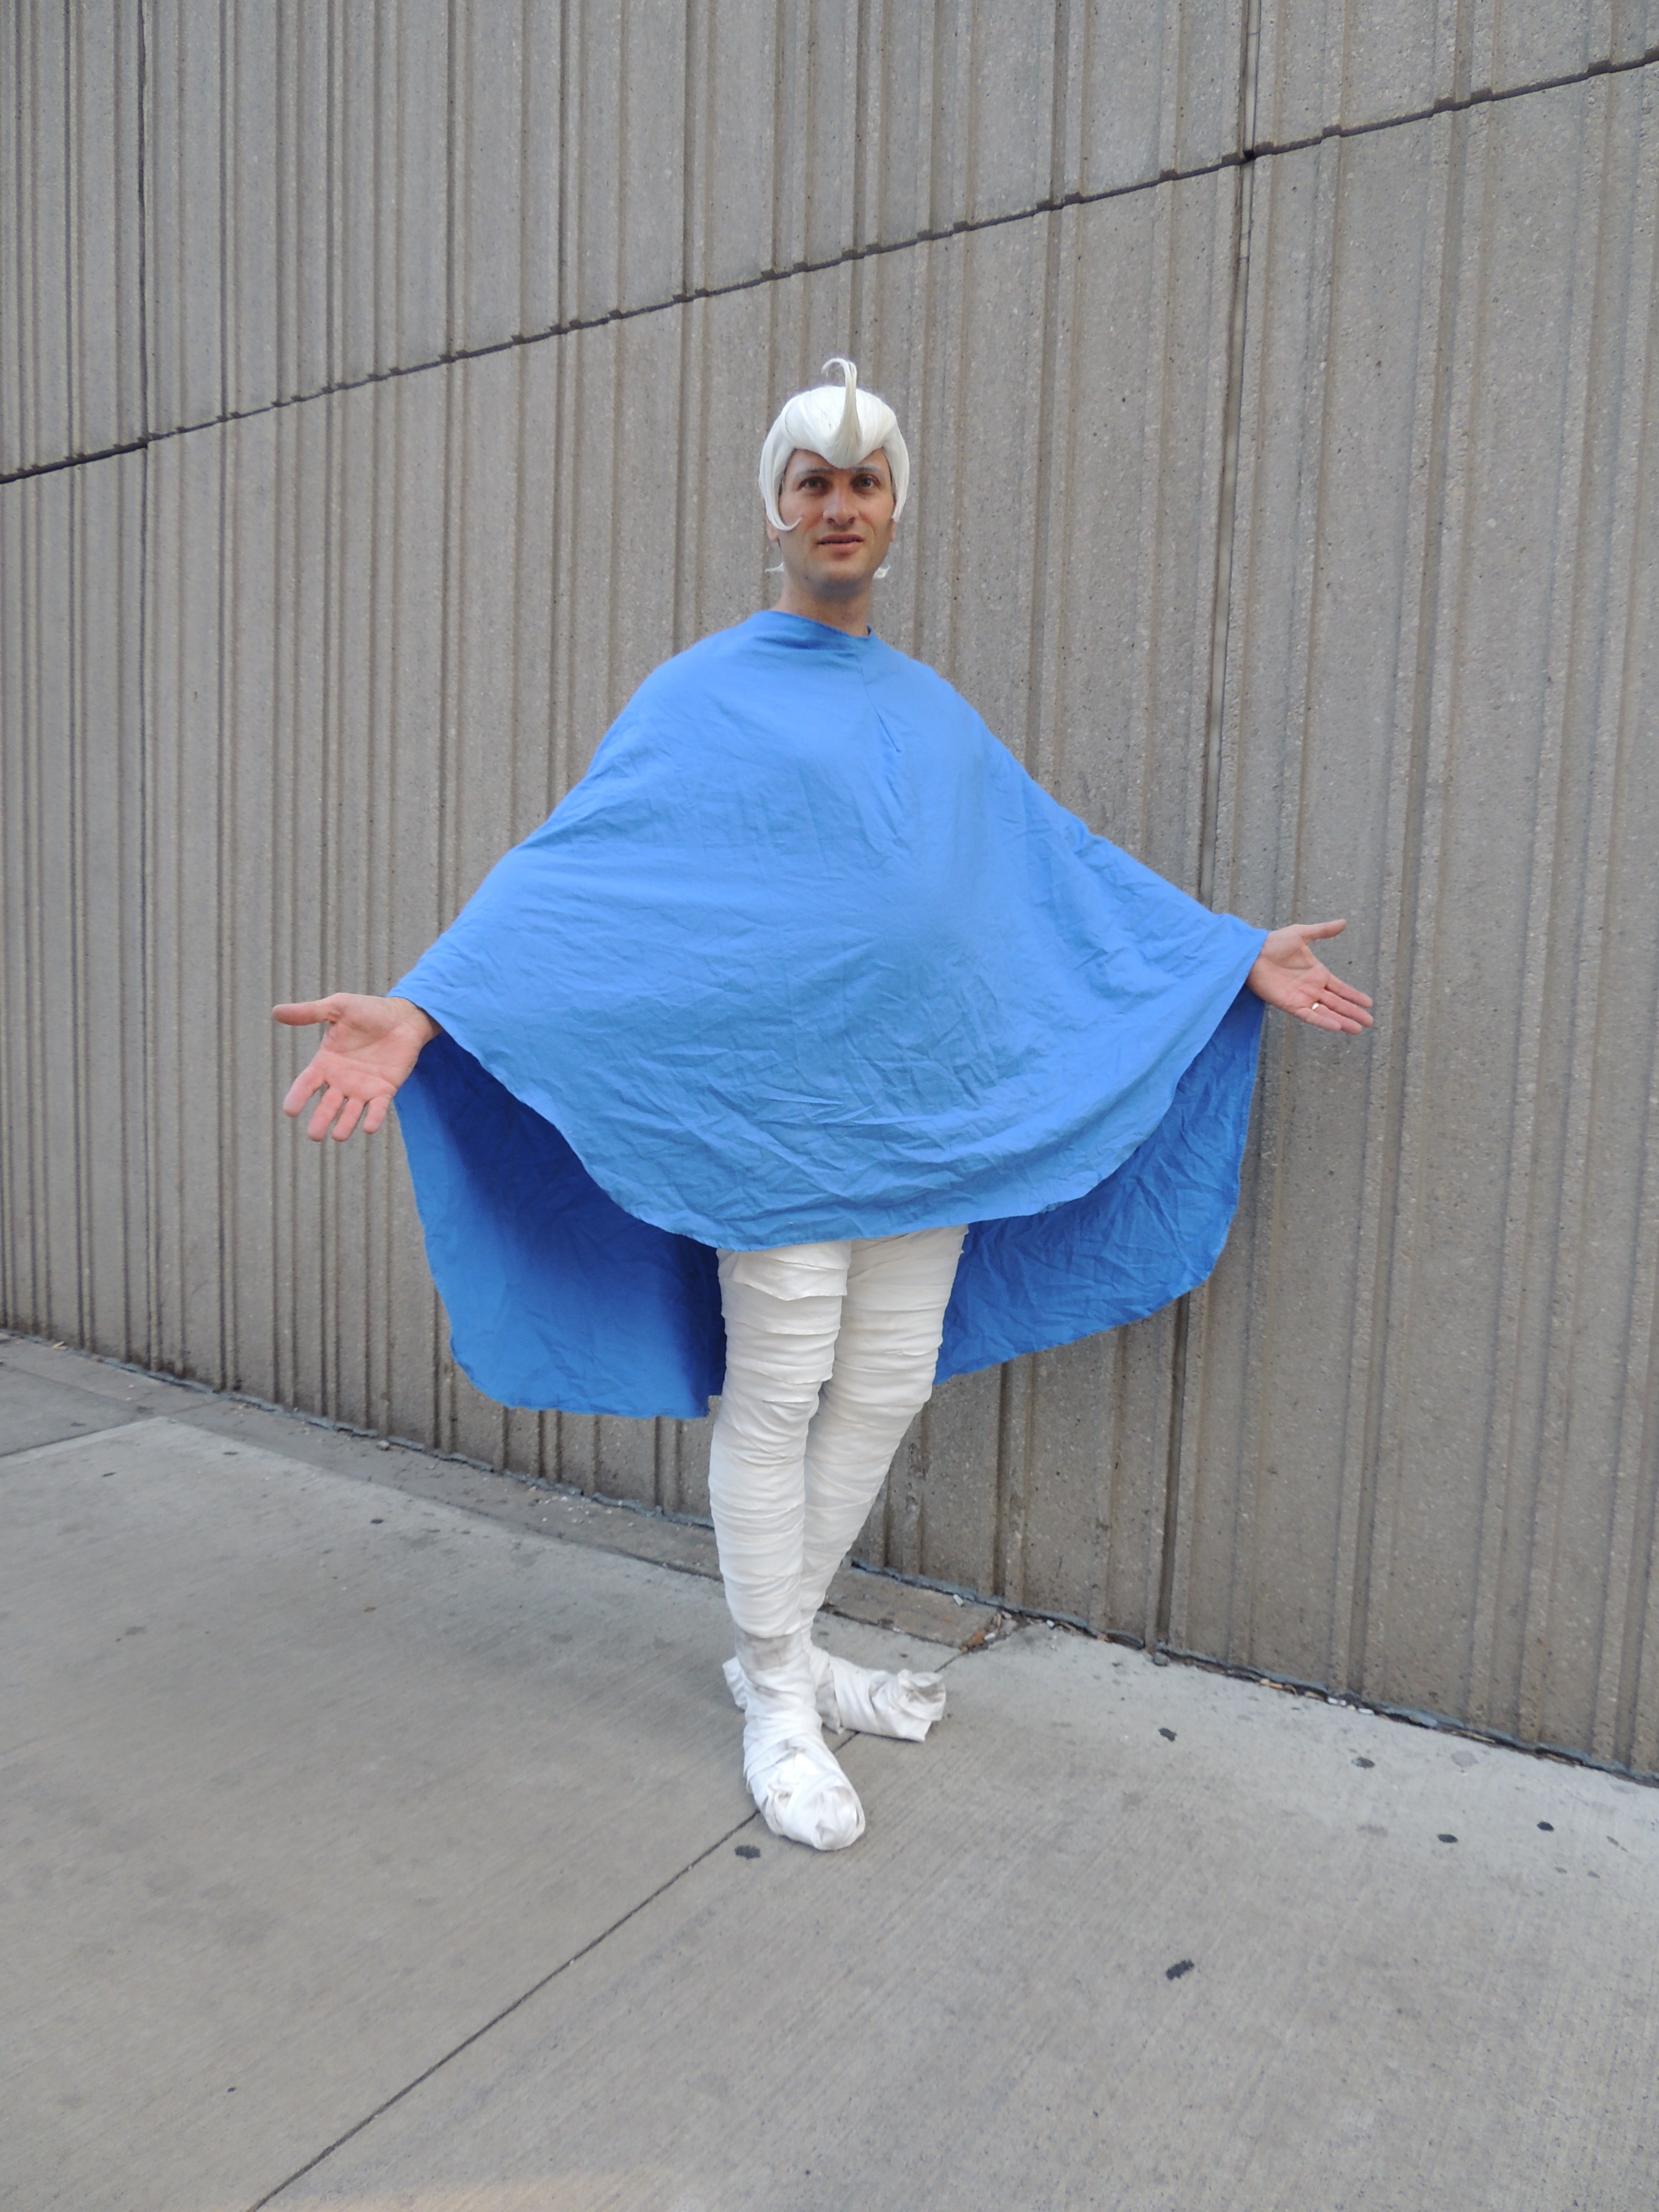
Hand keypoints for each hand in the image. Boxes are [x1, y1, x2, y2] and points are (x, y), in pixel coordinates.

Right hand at [274, 993, 438, 1141]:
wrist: (404, 1017)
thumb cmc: (369, 1011)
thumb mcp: (338, 1007)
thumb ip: (309, 1012)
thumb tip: (276, 1011)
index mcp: (326, 1063)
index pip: (307, 1083)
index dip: (298, 1096)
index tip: (290, 1111)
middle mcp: (342, 1080)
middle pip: (327, 1105)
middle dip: (321, 1120)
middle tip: (314, 1135)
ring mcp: (364, 1087)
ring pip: (351, 1112)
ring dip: (345, 1125)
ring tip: (339, 1136)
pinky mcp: (385, 1090)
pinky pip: (378, 1108)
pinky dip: (373, 1119)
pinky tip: (369, 1128)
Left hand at [1246, 920, 1373, 1034]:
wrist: (1251, 953)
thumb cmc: (1273, 943)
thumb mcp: (1301, 934)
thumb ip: (1323, 931)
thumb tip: (1344, 922)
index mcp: (1317, 974)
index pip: (1340, 988)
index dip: (1354, 996)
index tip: (1369, 1003)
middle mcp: (1312, 988)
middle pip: (1337, 1003)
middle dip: (1354, 1013)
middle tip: (1370, 1022)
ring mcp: (1302, 998)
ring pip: (1327, 1012)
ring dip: (1342, 1021)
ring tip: (1358, 1029)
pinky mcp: (1290, 1005)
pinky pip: (1309, 1015)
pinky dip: (1322, 1021)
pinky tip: (1336, 1026)